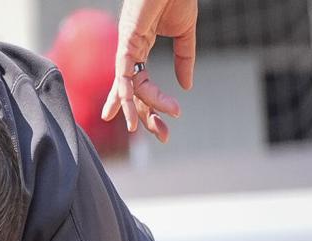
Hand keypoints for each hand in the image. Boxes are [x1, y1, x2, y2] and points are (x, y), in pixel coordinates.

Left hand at [102, 0, 197, 141]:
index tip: (165, 128)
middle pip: (134, 92)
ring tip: (138, 129)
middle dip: (145, 116)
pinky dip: (125, 92)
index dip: (148, 107)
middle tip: (163, 136)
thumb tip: (186, 87)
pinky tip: (128, 111)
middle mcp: (130, 50)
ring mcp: (127, 45)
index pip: (141, 86)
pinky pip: (124, 71)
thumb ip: (184, 59)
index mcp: (141, 48)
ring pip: (128, 86)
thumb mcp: (184, 32)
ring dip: (134, 108)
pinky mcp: (127, 38)